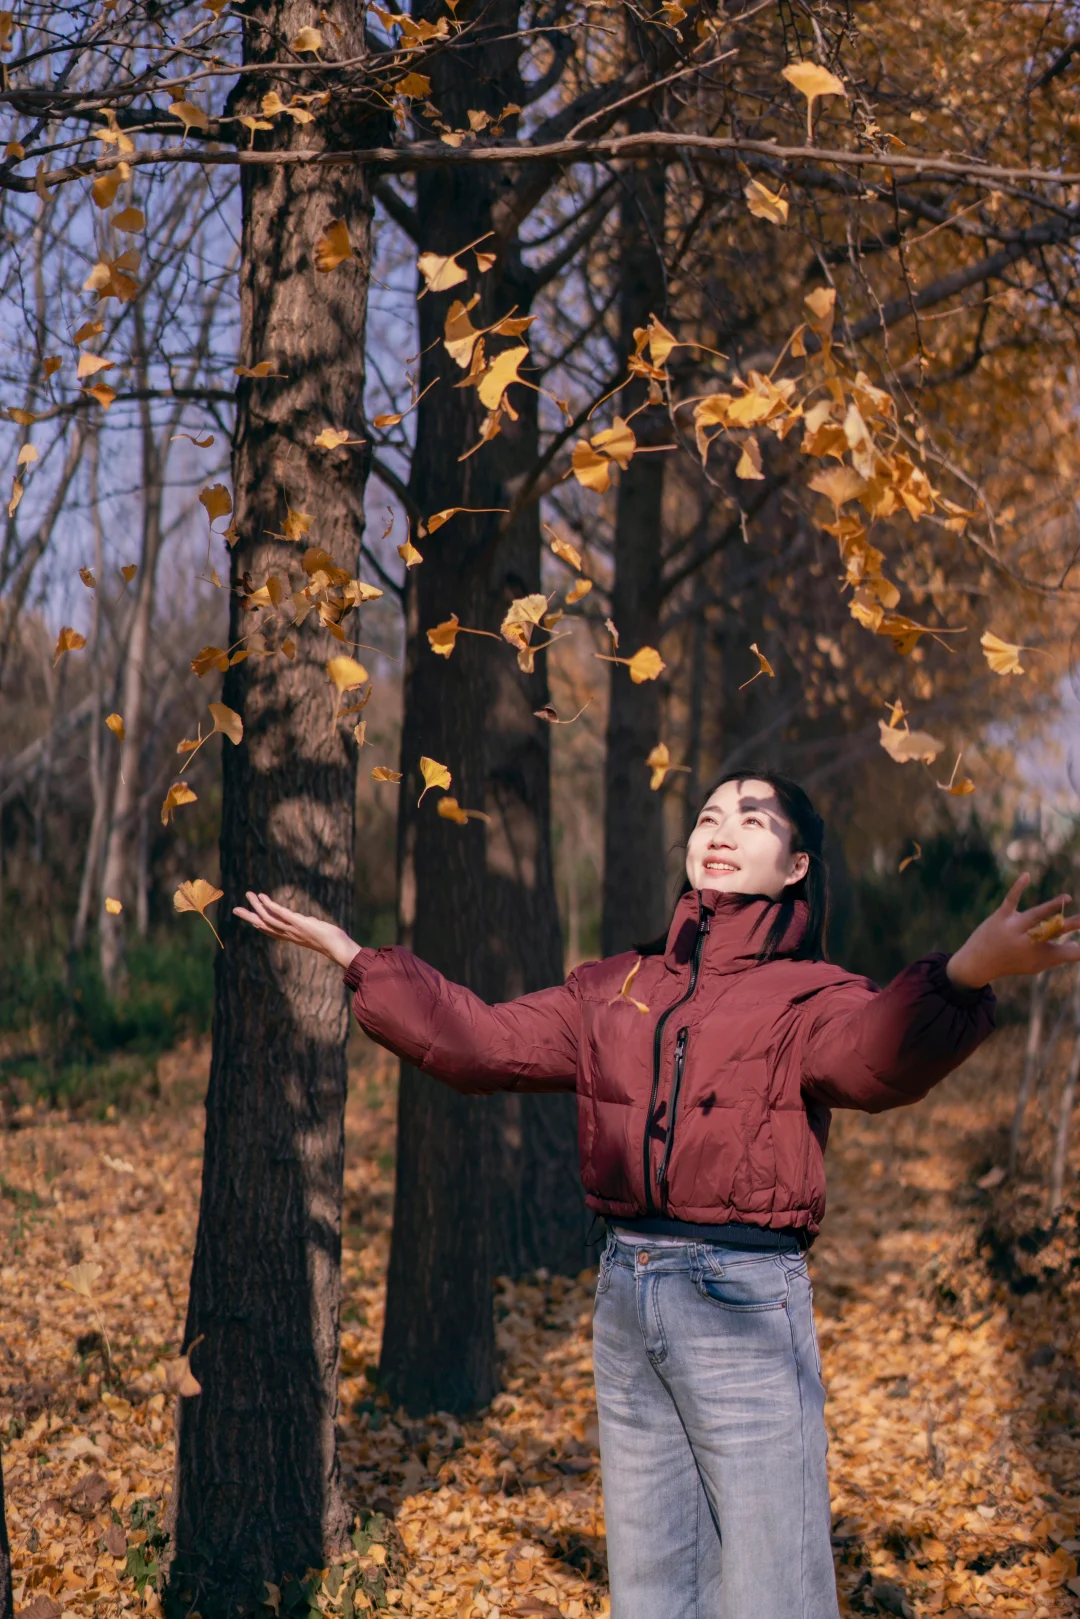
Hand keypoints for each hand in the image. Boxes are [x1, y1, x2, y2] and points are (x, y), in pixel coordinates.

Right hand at [233, 891, 362, 970]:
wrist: (339, 947)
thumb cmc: (332, 941)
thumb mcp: (316, 932)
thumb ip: (310, 926)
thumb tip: (310, 922)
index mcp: (292, 936)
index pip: (271, 931)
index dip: (259, 925)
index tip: (249, 918)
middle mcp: (289, 933)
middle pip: (264, 925)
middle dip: (249, 916)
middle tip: (235, 909)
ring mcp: (292, 928)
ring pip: (268, 917)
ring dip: (257, 905)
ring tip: (249, 894)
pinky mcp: (298, 922)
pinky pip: (281, 913)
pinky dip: (270, 905)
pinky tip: (263, 897)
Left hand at [946, 875, 1079, 988]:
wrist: (978, 963)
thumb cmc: (1014, 961)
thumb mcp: (1037, 963)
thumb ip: (1059, 955)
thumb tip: (1079, 943)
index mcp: (1040, 956)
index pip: (1065, 953)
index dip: (1078, 951)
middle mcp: (1027, 943)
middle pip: (1053, 932)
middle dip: (1070, 925)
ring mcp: (1013, 928)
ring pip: (1035, 916)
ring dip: (1051, 906)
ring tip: (1068, 897)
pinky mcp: (1001, 917)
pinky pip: (1011, 900)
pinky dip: (1018, 888)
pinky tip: (1026, 876)